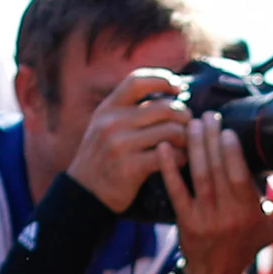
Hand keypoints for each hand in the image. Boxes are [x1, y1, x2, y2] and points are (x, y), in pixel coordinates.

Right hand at [65, 70, 193, 210]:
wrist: (83, 194)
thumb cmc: (102, 157)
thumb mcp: (103, 126)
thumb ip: (126, 109)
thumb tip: (167, 93)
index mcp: (107, 109)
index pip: (137, 81)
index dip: (162, 79)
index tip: (178, 88)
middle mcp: (112, 122)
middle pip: (165, 107)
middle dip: (185, 115)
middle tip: (189, 125)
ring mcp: (120, 145)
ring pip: (171, 131)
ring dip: (186, 139)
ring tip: (187, 145)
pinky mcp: (131, 167)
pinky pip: (169, 155)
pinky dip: (182, 157)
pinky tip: (181, 161)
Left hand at [160, 111, 272, 273]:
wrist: (215, 273)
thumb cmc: (247, 244)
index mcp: (248, 213)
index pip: (238, 178)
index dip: (231, 153)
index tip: (227, 130)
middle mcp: (225, 214)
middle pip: (216, 170)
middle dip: (211, 140)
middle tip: (208, 116)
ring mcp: (202, 216)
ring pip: (197, 175)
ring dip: (194, 146)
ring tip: (192, 123)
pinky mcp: (184, 218)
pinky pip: (175, 189)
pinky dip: (169, 167)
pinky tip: (164, 146)